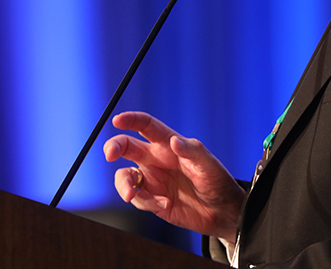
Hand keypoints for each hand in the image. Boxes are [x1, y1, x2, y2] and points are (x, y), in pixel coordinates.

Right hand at [103, 111, 245, 239]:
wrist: (220, 211)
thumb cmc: (217, 181)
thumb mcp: (209, 164)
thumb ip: (192, 151)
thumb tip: (174, 141)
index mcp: (169, 145)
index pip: (147, 127)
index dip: (131, 120)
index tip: (118, 120)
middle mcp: (157, 160)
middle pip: (126, 147)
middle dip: (113, 147)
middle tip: (109, 155)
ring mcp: (152, 180)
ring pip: (124, 176)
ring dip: (123, 185)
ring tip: (131, 195)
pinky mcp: (151, 199)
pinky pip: (137, 199)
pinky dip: (146, 203)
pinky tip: (165, 203)